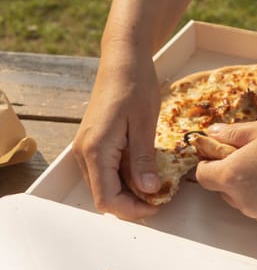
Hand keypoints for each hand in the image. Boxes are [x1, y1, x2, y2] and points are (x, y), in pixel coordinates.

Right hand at [73, 44, 160, 219]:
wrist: (123, 60)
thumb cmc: (135, 86)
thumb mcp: (145, 124)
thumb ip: (143, 160)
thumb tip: (148, 191)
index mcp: (95, 150)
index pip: (107, 199)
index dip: (132, 210)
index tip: (158, 205)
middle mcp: (84, 152)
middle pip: (103, 195)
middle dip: (131, 204)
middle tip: (159, 197)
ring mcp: (86, 146)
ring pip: (103, 184)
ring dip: (127, 192)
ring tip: (155, 185)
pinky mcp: (93, 141)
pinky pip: (105, 170)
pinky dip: (123, 177)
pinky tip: (144, 170)